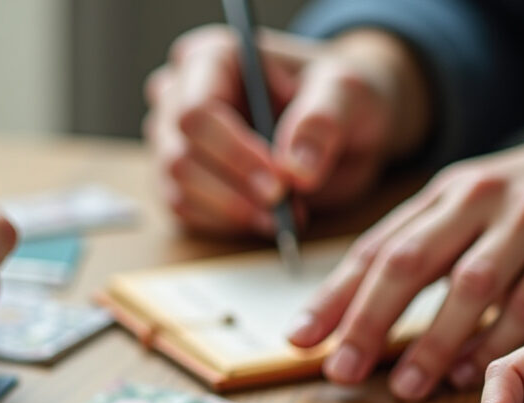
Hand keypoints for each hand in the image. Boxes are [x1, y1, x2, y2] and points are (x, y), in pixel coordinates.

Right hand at [144, 26, 429, 235]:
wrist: (347, 126)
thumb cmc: (340, 97)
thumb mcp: (349, 93)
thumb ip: (323, 120)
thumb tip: (296, 169)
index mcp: (213, 58)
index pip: (196, 110)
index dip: (232, 153)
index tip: (279, 181)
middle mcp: (181, 94)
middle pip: (180, 153)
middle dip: (232, 188)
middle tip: (282, 203)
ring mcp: (174, 138)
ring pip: (177, 187)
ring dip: (230, 211)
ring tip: (282, 214)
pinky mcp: (181, 177)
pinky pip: (184, 210)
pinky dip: (225, 223)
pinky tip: (265, 218)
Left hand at [289, 102, 523, 400]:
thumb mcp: (479, 195)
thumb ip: (417, 241)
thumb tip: (341, 307)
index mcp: (462, 188)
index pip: (385, 245)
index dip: (340, 297)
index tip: (303, 341)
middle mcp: (505, 205)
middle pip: (424, 267)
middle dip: (376, 325)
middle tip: (346, 372)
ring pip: (486, 298)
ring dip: (441, 348)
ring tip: (411, 386)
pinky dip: (509, 350)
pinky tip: (479, 376)